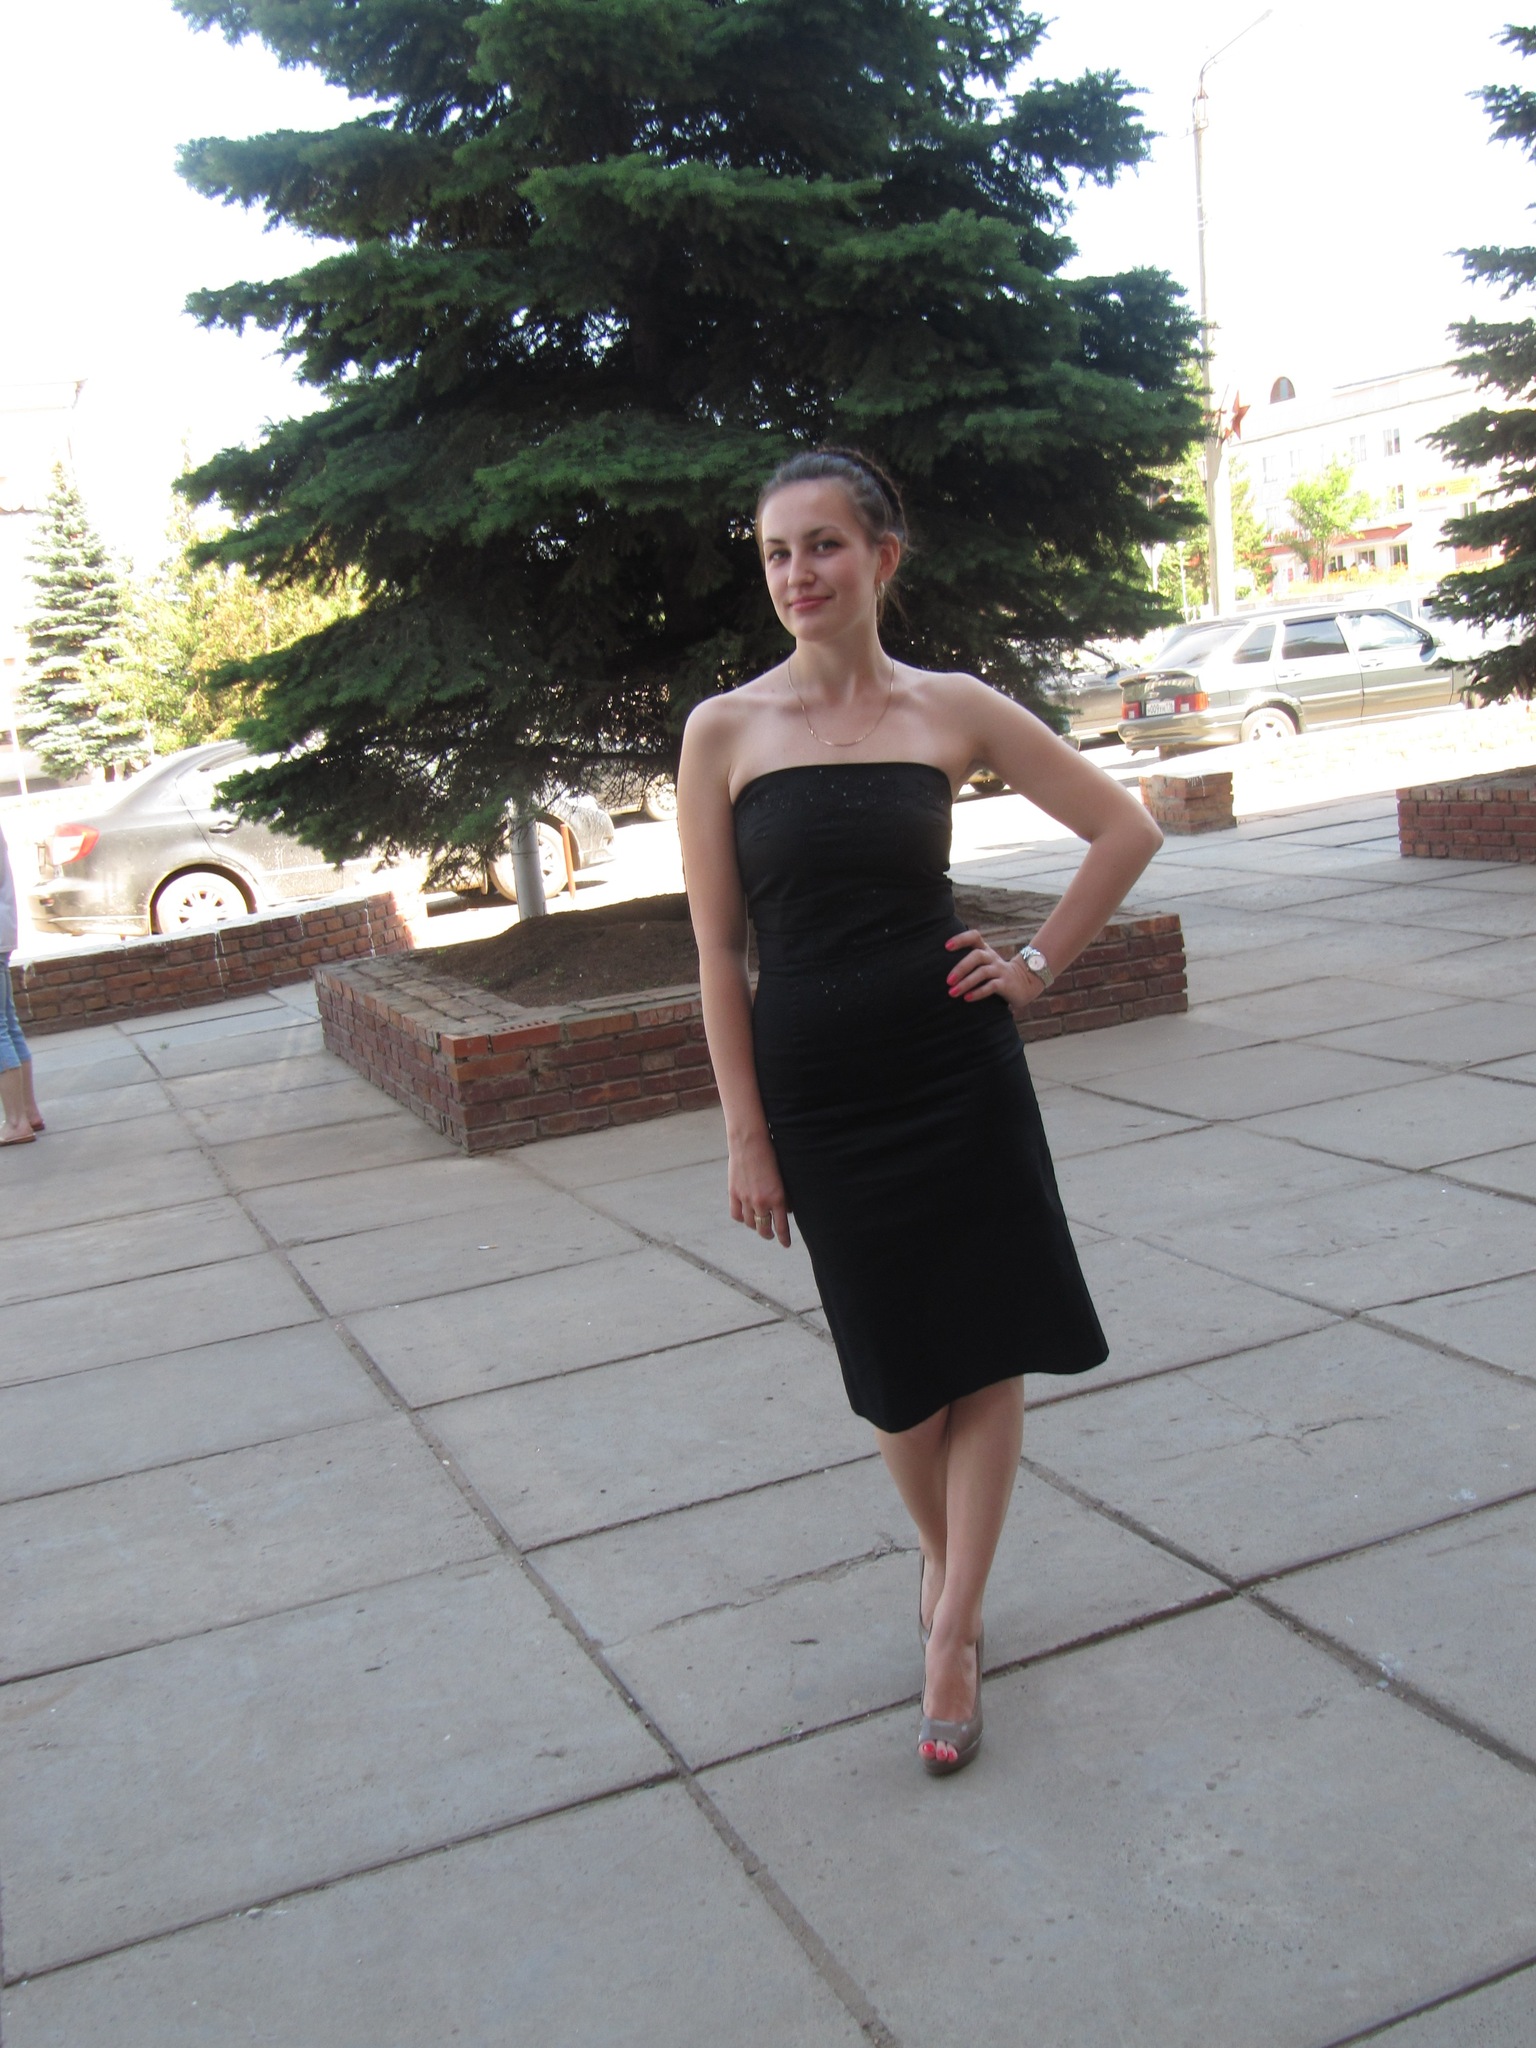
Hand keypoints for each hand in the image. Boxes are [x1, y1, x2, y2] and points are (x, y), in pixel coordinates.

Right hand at [728, 1127, 791, 1246]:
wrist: (750, 1142)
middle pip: (764, 1228)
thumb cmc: (771, 1155)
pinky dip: (741, 1218)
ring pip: (750, 1223)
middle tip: (771, 1235)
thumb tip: (786, 1210)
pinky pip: (736, 1214)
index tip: (785, 1244)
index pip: (781, 1226)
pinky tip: (745, 1215)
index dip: (784, 1238)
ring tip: (758, 1224)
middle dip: (768, 1234)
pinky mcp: (734, 1193)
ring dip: (755, 1226)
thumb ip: (783, 1195)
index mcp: (778, 1197)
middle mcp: (761, 1201)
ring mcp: (746, 1198)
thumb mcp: (782, 1177)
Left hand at [944, 930, 1043, 1018]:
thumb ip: (967, 962)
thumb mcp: (983, 963)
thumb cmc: (995, 973)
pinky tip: (967, 998)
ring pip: (982, 972)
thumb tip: (937, 969)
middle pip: (976, 956)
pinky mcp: (1005, 984)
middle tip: (948, 980)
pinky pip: (991, 986)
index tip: (947, 946)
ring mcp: (1000, 970)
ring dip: (966, 982)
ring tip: (952, 992)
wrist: (1024, 983)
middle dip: (961, 967)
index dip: (961, 939)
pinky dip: (978, 992)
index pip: (974, 937)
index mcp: (985, 950)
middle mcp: (992, 958)